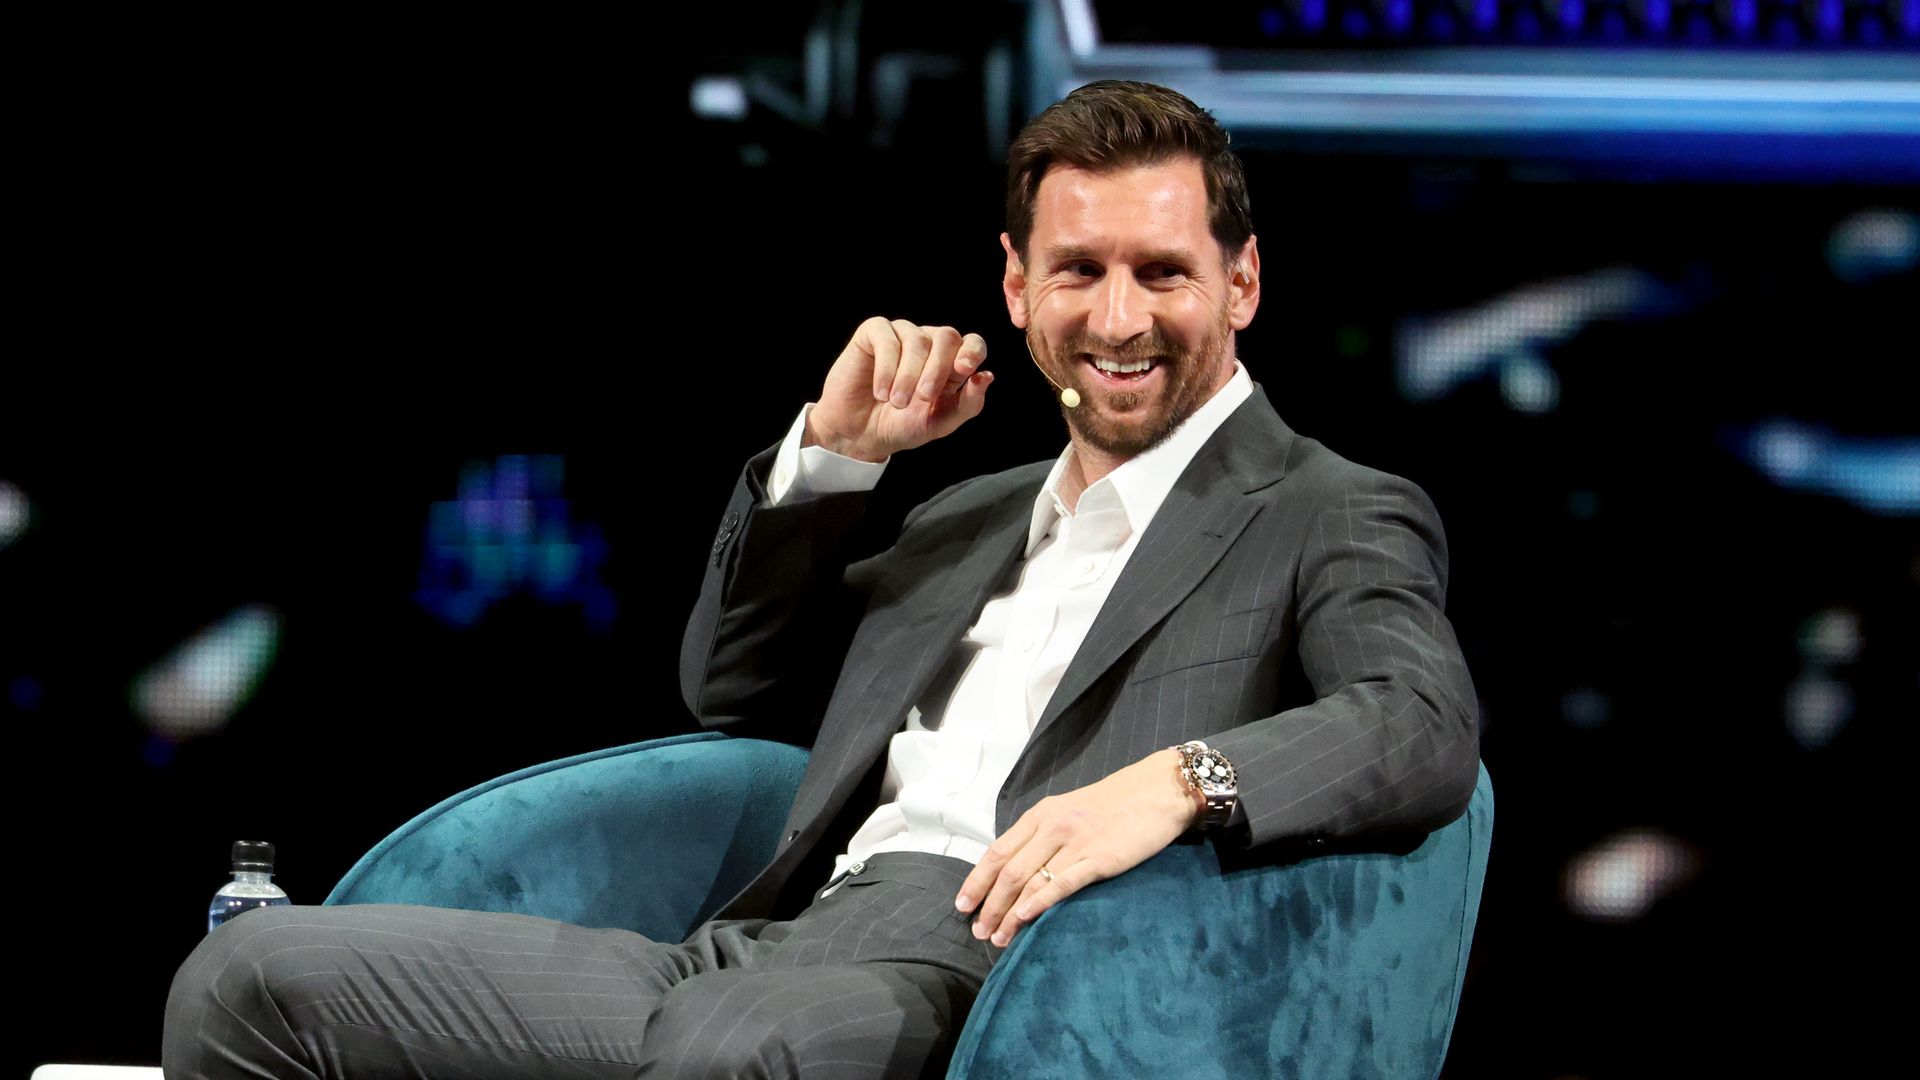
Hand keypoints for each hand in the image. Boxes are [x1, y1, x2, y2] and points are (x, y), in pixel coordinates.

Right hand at [805, 317, 992, 461]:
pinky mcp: (873, 333)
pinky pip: (887, 339)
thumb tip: (987, 376)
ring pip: (917, 339)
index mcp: (950, 362)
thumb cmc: (901, 426)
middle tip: (923, 398)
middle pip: (947, 337)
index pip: (972, 343)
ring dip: (908, 375)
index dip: (972, 351)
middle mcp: (928, 343)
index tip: (964, 370)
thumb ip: (968, 404)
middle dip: (938, 369)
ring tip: (896, 402)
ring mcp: (901, 335)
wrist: (860, 435)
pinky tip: (880, 392)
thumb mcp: (940, 423)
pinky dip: (886, 368)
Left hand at [954, 749, 1200, 946]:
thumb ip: (1042, 835)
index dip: (976, 881)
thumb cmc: (1113, 804)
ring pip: (1030, 880)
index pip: (998, 851)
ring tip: (999, 938)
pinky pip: (1063, 883)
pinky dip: (1040, 902)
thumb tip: (1015, 871)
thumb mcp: (1068, 810)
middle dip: (989, 905)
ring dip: (1010, 913)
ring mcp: (1076, 842)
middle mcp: (1052, 826)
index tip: (962, 906)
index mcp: (1041, 814)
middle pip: (1009, 871)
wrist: (1157, 791)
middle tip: (979, 932)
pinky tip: (1026, 918)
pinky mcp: (1101, 858)